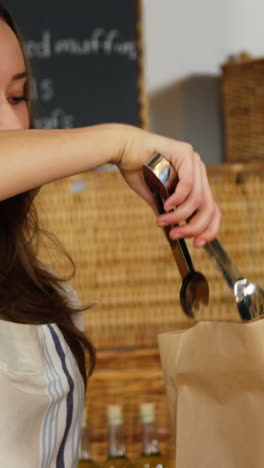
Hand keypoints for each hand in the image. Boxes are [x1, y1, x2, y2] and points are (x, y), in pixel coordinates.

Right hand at [116, 125, 220, 246]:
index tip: (197, 244)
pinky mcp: (185, 153)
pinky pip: (188, 184)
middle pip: (209, 207)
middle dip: (194, 227)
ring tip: (164, 221)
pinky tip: (166, 205)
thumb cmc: (137, 170)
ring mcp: (194, 160)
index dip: (208, 229)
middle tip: (177, 236)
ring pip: (198, 198)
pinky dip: (177, 199)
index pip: (212, 210)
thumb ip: (168, 212)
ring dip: (180, 215)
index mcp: (195, 182)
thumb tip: (174, 232)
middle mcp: (198, 171)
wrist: (123, 150)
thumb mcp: (156, 198)